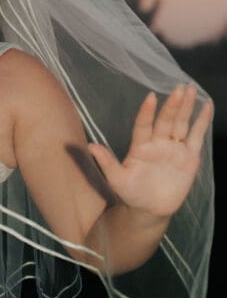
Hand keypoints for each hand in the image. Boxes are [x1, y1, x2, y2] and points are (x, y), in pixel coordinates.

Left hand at [87, 84, 213, 219]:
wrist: (149, 209)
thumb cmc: (131, 193)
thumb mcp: (117, 180)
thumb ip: (107, 162)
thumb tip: (90, 146)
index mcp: (140, 146)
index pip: (143, 126)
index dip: (147, 113)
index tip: (150, 98)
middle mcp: (158, 143)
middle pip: (166, 121)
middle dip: (172, 105)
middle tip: (178, 87)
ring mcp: (174, 148)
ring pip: (182, 123)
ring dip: (186, 106)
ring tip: (190, 88)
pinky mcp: (189, 156)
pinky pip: (197, 136)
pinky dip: (202, 121)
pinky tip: (207, 104)